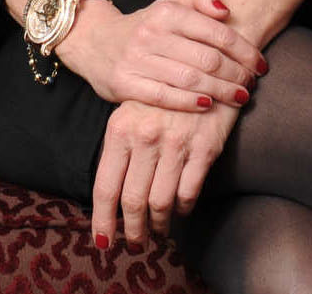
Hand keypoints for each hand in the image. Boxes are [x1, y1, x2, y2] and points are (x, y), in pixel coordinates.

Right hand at [60, 0, 267, 111]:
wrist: (96, 42)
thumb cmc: (146, 26)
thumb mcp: (170, 4)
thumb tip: (226, 10)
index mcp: (167, 12)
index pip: (217, 32)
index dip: (245, 50)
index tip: (261, 64)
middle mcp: (152, 33)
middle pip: (207, 58)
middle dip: (237, 73)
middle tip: (252, 83)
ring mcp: (137, 60)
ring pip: (190, 78)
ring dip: (221, 91)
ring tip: (240, 97)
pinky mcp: (125, 84)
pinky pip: (164, 96)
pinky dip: (190, 102)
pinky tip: (209, 106)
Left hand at [91, 98, 239, 248]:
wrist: (208, 68)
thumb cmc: (164, 95)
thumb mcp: (132, 112)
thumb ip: (120, 148)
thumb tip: (110, 196)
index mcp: (120, 127)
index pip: (105, 187)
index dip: (103, 220)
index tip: (103, 241)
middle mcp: (145, 136)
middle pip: (132, 201)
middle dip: (133, 230)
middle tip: (135, 243)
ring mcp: (176, 142)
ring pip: (160, 203)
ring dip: (158, 225)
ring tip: (158, 231)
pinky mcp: (205, 147)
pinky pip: (188, 193)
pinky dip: (182, 209)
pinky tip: (180, 209)